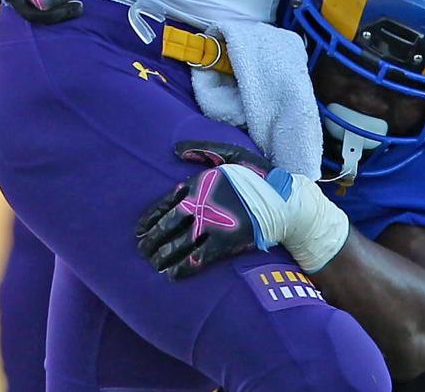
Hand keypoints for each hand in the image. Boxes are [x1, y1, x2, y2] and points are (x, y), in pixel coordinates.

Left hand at [135, 141, 273, 280]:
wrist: (285, 199)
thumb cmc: (258, 174)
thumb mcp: (231, 153)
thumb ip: (203, 150)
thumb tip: (176, 149)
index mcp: (200, 182)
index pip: (165, 202)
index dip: (150, 218)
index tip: (139, 229)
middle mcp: (202, 203)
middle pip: (167, 226)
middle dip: (151, 240)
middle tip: (142, 250)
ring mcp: (212, 224)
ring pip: (177, 245)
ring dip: (162, 256)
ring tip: (153, 263)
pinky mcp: (224, 243)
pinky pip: (196, 259)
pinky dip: (181, 268)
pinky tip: (172, 274)